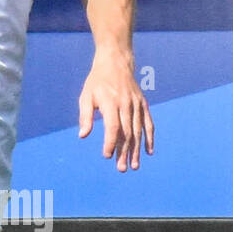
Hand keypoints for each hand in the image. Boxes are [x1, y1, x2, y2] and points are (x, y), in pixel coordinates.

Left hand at [78, 54, 154, 171]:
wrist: (115, 62)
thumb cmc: (97, 82)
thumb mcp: (86, 96)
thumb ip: (85, 116)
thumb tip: (83, 135)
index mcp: (111, 102)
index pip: (113, 127)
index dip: (111, 142)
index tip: (107, 155)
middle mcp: (126, 104)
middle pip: (127, 132)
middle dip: (124, 152)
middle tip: (121, 169)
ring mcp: (137, 104)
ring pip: (138, 130)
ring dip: (136, 150)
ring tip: (133, 166)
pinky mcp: (143, 104)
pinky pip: (148, 123)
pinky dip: (149, 138)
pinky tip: (149, 152)